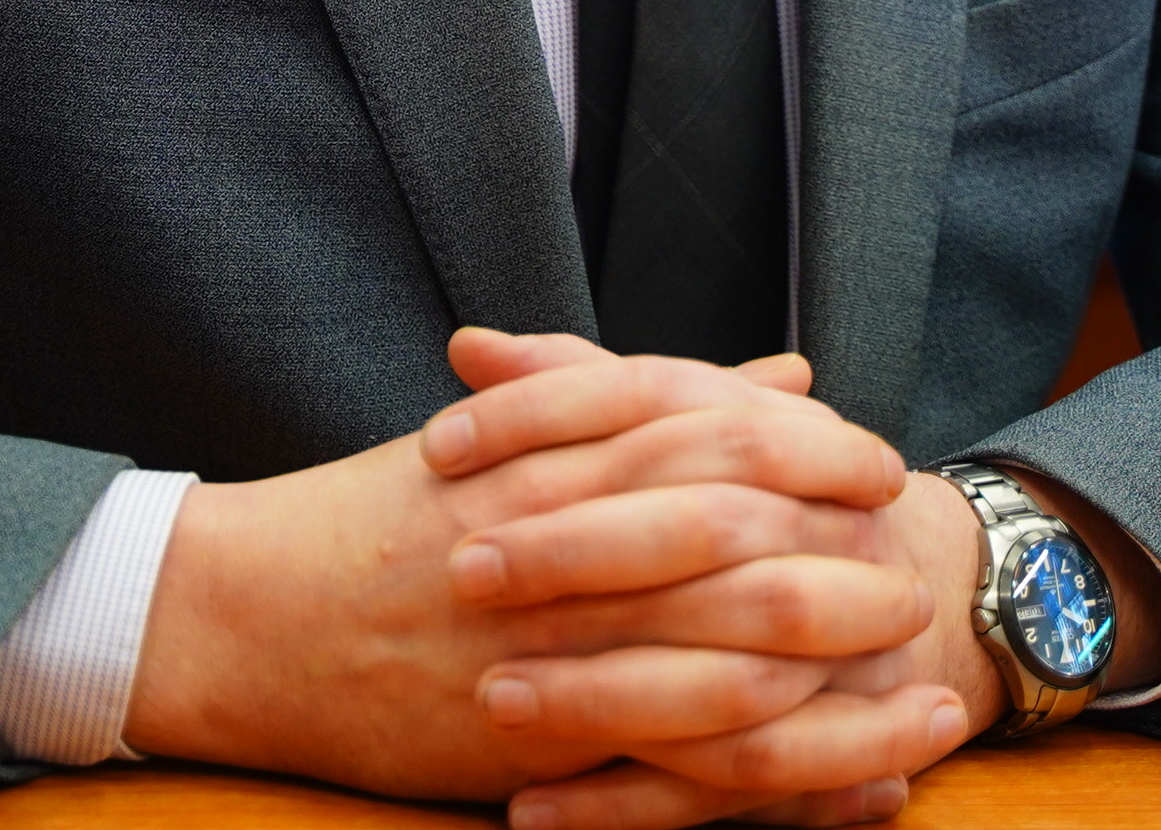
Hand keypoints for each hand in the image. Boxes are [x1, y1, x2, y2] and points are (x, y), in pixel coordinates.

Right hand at [123, 331, 961, 806]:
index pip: (702, 437)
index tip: (878, 459)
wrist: (239, 613)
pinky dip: (770, 778)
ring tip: (922, 680)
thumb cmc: (376, 517)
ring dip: (833, 678)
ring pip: (717, 663)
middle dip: (837, 558)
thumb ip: (650, 400)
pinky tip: (848, 786)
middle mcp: (553, 548)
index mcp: (549, 459)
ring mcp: (543, 650)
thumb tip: (789, 373)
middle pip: (729, 545)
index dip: (803, 450)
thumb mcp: (507, 435)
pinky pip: (673, 770)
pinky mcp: (532, 744)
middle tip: (915, 565)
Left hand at [431, 344, 990, 829]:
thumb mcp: (687, 430)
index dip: (548, 412)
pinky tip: (530, 809)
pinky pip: (728, 791)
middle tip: (463, 570)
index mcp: (782, 442)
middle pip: (706, 532)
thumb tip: (469, 347)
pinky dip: (625, 807)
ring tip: (490, 703)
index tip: (441, 446)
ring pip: (729, 679)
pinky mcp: (822, 747)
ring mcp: (841, 648)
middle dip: (579, 551)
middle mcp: (824, 533)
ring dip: (603, 695)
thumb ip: (581, 388)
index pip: (665, 399)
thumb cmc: (761, 502)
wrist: (922, 590)